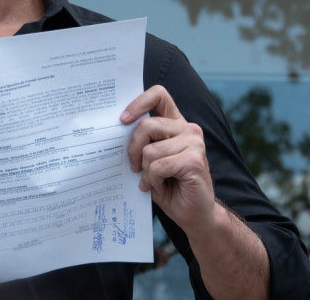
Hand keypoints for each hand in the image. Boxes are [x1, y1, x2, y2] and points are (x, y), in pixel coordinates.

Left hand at [121, 85, 216, 234]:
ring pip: (150, 150)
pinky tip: (162, 186)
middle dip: (133, 150)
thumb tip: (115, 130)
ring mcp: (194, 143)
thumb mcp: (149, 159)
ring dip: (145, 171)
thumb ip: (140, 142)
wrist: (194, 214)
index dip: (138, 102)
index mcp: (175, 124)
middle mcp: (187, 128)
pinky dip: (153, 180)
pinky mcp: (195, 160)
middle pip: (146, 125)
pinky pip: (158, 166)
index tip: (123, 119)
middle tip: (133, 167)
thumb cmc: (169, 186)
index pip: (158, 95)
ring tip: (153, 180)